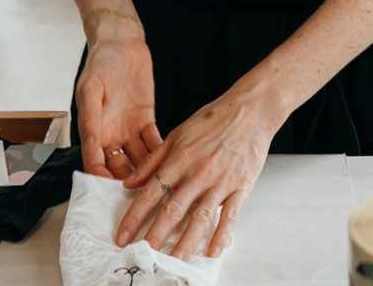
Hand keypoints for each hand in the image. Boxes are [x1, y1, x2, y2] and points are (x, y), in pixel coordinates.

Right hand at [76, 15, 162, 181]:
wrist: (121, 44)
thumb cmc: (100, 64)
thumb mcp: (90, 91)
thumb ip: (91, 122)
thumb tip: (90, 151)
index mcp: (93, 132)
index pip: (95, 165)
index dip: (101, 181)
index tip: (110, 195)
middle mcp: (110, 136)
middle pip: (118, 168)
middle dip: (128, 184)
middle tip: (140, 199)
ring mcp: (129, 130)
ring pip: (137, 160)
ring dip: (146, 174)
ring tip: (158, 186)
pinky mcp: (145, 121)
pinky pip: (153, 143)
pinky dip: (159, 154)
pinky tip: (169, 163)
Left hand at [115, 82, 281, 259]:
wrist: (250, 110)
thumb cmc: (213, 119)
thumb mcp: (177, 134)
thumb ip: (152, 160)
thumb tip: (128, 183)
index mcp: (180, 158)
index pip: (151, 192)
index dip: (135, 216)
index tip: (122, 236)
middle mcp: (198, 172)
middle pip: (173, 209)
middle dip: (155, 235)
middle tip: (143, 255)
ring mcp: (220, 181)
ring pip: (200, 217)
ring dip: (185, 242)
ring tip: (173, 261)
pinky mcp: (240, 186)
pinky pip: (230, 215)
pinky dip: (221, 235)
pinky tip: (212, 251)